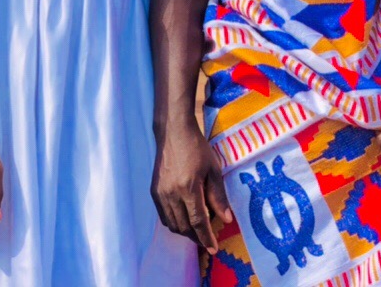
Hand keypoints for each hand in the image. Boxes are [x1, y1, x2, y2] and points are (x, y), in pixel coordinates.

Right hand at [153, 120, 233, 250]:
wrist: (173, 132)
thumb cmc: (197, 148)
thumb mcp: (213, 170)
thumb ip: (219, 196)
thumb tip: (226, 220)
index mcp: (188, 188)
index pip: (198, 222)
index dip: (206, 238)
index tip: (214, 248)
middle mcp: (171, 194)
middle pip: (184, 227)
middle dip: (196, 238)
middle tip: (208, 241)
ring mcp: (160, 194)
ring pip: (172, 224)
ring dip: (185, 232)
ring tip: (198, 232)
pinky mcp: (154, 192)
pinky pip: (164, 216)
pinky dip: (175, 223)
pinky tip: (184, 220)